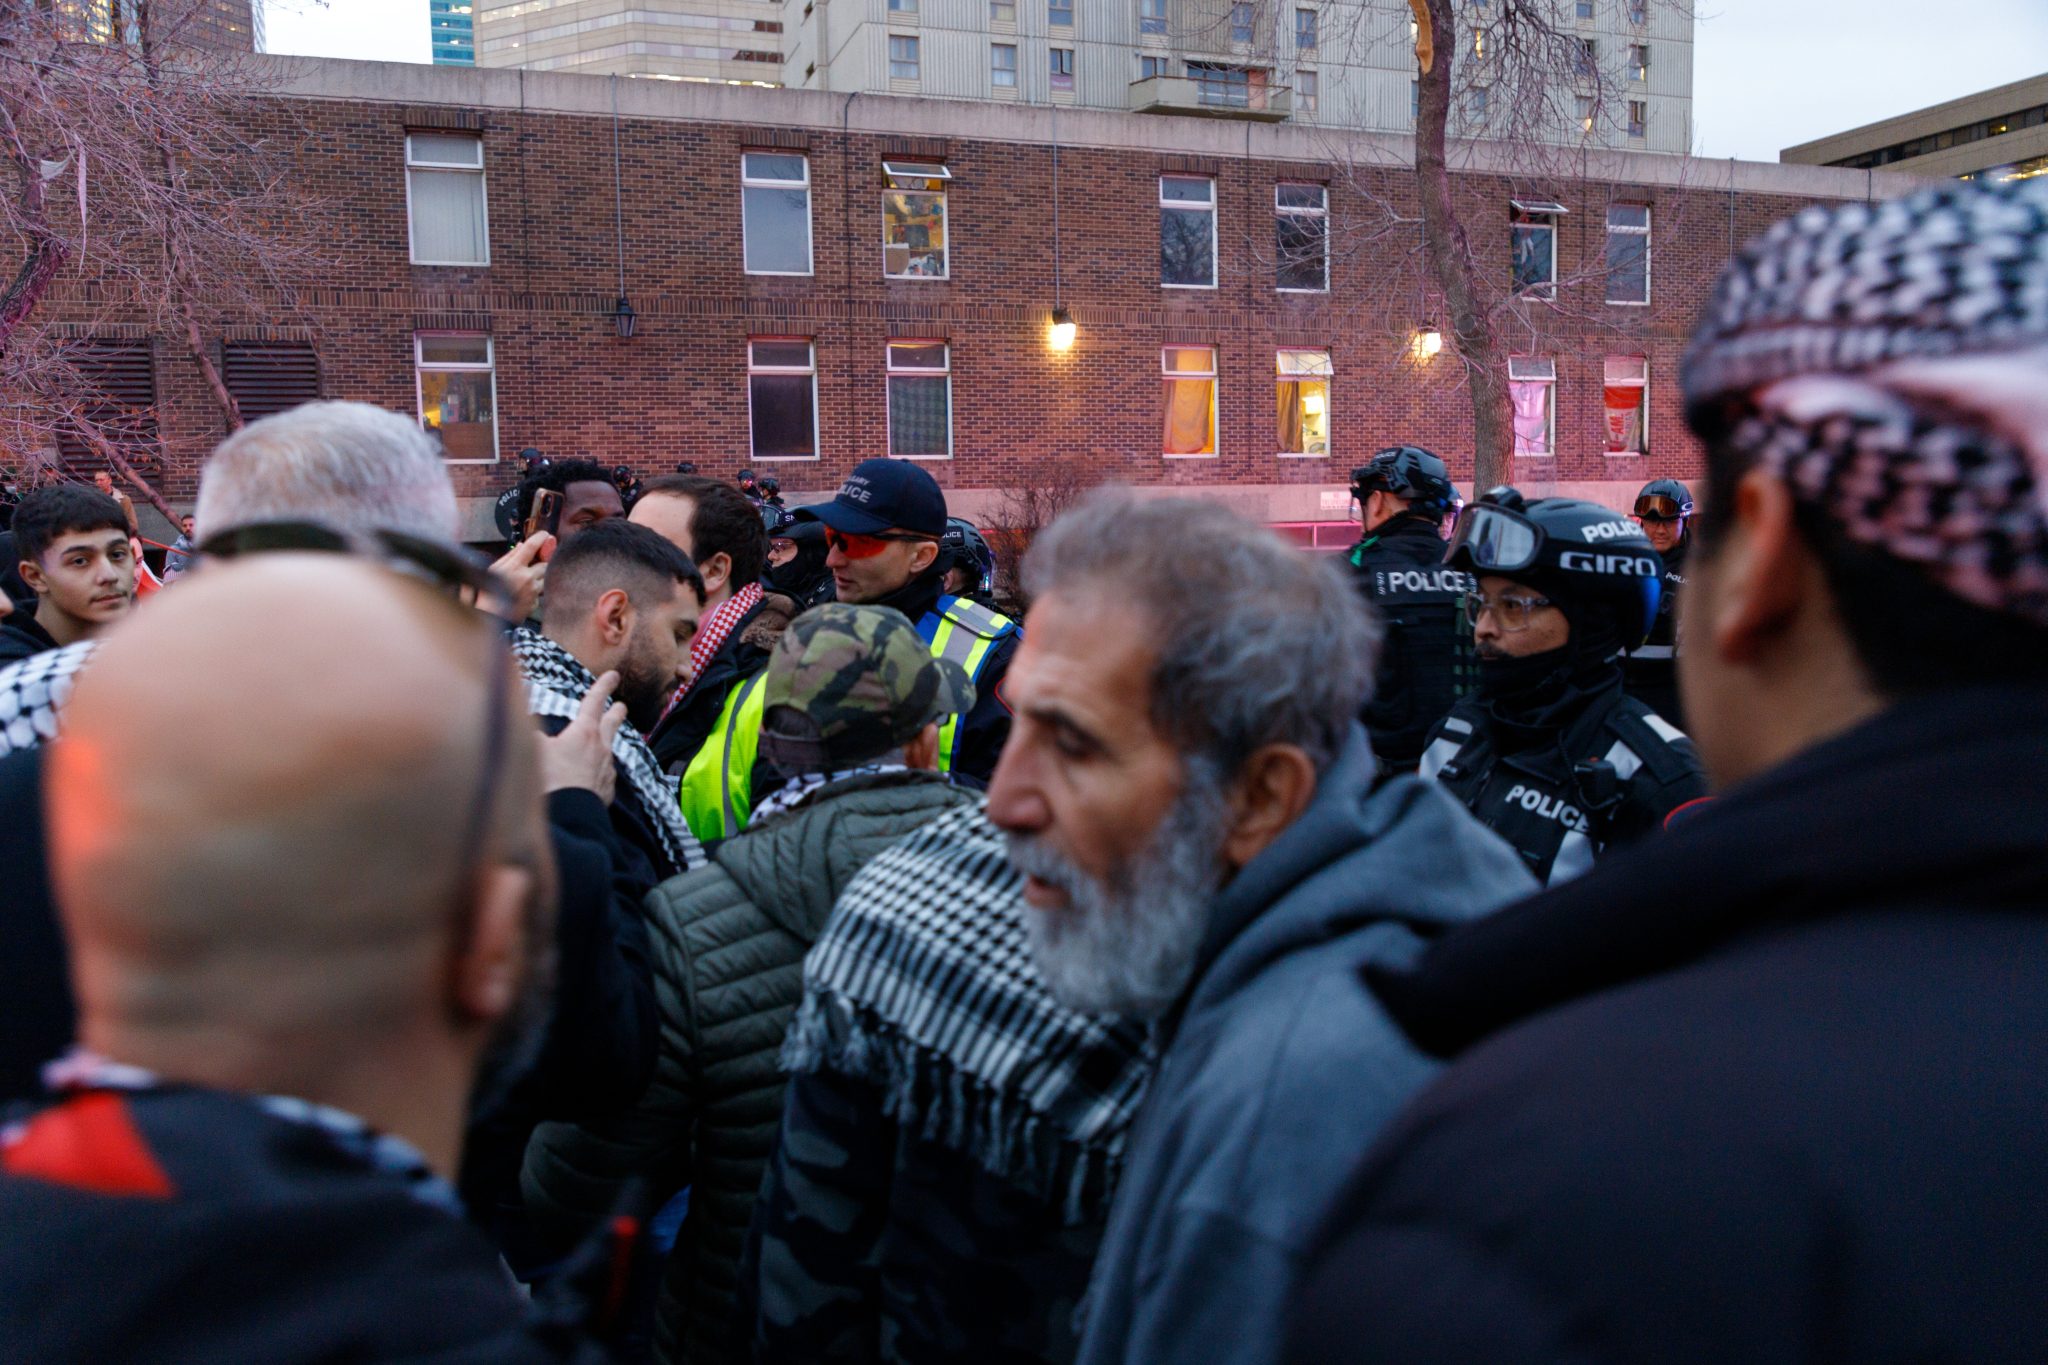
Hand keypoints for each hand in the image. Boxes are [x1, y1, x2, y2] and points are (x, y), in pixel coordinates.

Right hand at [489, 531, 553, 621]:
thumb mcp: (493, 570)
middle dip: (542, 562)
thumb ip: (509, 557)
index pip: (532, 546)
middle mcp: (527, 578)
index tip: (545, 535)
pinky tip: (522, 594)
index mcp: (514, 567)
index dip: (540, 538)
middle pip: (545, 563)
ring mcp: (533, 592)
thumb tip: (521, 546)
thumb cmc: (485, 594)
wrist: (487, 618)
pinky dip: (534, 592)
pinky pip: (539, 593)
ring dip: (539, 577)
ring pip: (545, 578)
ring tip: (525, 580)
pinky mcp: (534, 604)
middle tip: (535, 562)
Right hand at [539, 670, 624, 802]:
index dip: (603, 686)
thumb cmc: (548, 779)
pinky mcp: (606, 792)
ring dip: (606, 744)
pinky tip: (592, 776)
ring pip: (609, 751)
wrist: (567, 816)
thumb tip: (533, 732)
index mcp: (584, 732)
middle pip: (612, 724)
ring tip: (602, 743)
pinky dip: (598, 771)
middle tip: (621, 705)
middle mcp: (601, 748)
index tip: (614, 675)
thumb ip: (533, 736)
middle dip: (616, 712)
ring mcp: (606, 771)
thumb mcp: (533, 749)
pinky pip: (604, 776)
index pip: (594, 701)